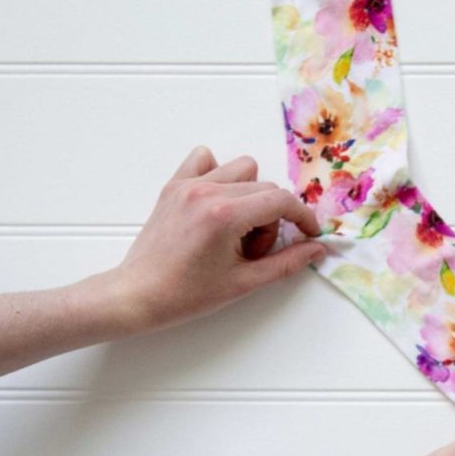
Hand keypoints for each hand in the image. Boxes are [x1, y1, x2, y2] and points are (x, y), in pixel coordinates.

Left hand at [105, 146, 325, 333]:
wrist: (137, 296)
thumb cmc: (185, 295)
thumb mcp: (244, 283)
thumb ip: (286, 263)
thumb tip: (317, 249)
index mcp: (225, 215)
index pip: (281, 200)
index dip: (302, 217)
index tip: (308, 234)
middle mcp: (207, 192)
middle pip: (265, 188)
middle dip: (272, 219)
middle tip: (256, 251)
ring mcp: (188, 185)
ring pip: (242, 170)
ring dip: (251, 195)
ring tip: (237, 229)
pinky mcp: (174, 186)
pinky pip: (205, 160)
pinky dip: (219, 174)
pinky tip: (218, 203)